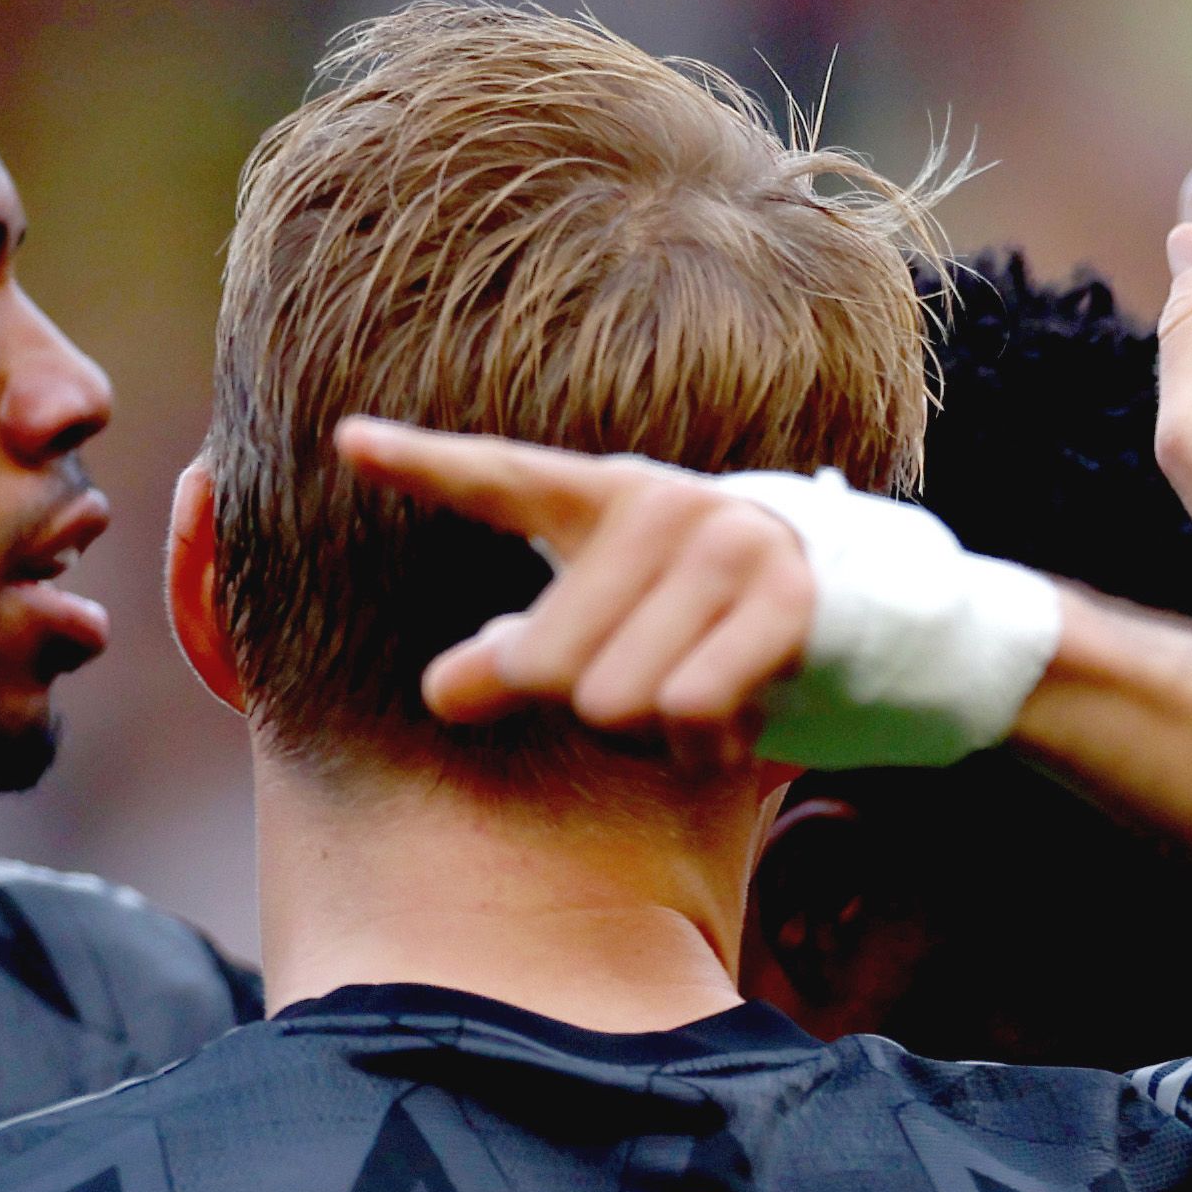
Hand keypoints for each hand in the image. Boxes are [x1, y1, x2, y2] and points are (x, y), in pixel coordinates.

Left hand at [332, 419, 818, 764]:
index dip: (420, 465)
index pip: (498, 479)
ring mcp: (725, 546)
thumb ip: (512, 660)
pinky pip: (690, 710)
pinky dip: (699, 749)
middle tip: (641, 693)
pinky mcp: (783, 600)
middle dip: (585, 714)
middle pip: (548, 668)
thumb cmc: (693, 625)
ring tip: (690, 706)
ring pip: (618, 701)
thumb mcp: (598, 633)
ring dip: (648, 739)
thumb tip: (440, 697)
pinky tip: (726, 733)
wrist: (847, 618)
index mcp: (598, 496)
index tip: (345, 441)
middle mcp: (659, 505)